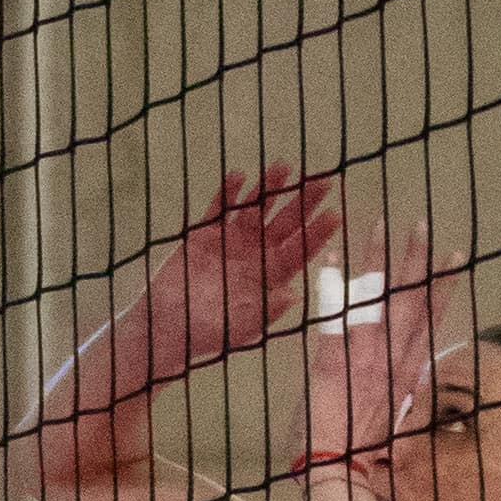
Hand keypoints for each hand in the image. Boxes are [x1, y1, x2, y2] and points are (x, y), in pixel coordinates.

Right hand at [117, 163, 339, 391]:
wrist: (167, 328)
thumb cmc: (209, 333)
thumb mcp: (244, 327)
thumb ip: (268, 310)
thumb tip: (293, 296)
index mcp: (270, 276)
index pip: (299, 250)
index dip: (316, 232)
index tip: (334, 215)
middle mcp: (254, 255)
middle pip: (285, 223)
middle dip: (303, 201)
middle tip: (323, 180)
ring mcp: (230, 242)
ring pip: (255, 210)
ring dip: (270, 189)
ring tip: (284, 167)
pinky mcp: (204, 236)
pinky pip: (218, 209)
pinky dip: (228, 194)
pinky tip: (239, 176)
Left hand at [297, 219, 449, 500]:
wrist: (337, 476)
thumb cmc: (362, 456)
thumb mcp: (395, 423)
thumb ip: (407, 395)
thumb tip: (418, 377)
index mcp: (406, 372)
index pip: (428, 320)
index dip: (441, 288)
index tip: (454, 256)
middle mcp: (390, 359)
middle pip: (409, 302)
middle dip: (416, 262)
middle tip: (422, 224)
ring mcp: (363, 359)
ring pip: (376, 302)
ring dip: (378, 262)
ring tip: (383, 227)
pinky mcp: (333, 365)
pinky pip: (332, 318)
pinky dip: (331, 288)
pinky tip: (330, 259)